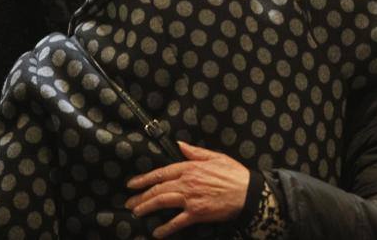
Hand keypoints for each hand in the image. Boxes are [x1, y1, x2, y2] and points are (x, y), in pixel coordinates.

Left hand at [125, 141, 249, 237]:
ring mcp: (191, 198)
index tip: (132, 183)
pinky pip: (177, 222)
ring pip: (162, 202)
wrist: (247, 192)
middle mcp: (187, 182)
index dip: (145, 178)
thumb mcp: (215, 156)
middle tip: (129, 203)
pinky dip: (165, 228)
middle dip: (141, 196)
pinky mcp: (197, 213)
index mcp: (190, 167)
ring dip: (147, 208)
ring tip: (136, 213)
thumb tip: (180, 144)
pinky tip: (157, 233)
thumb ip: (195, 152)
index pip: (162, 172)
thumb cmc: (234, 174)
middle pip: (158, 189)